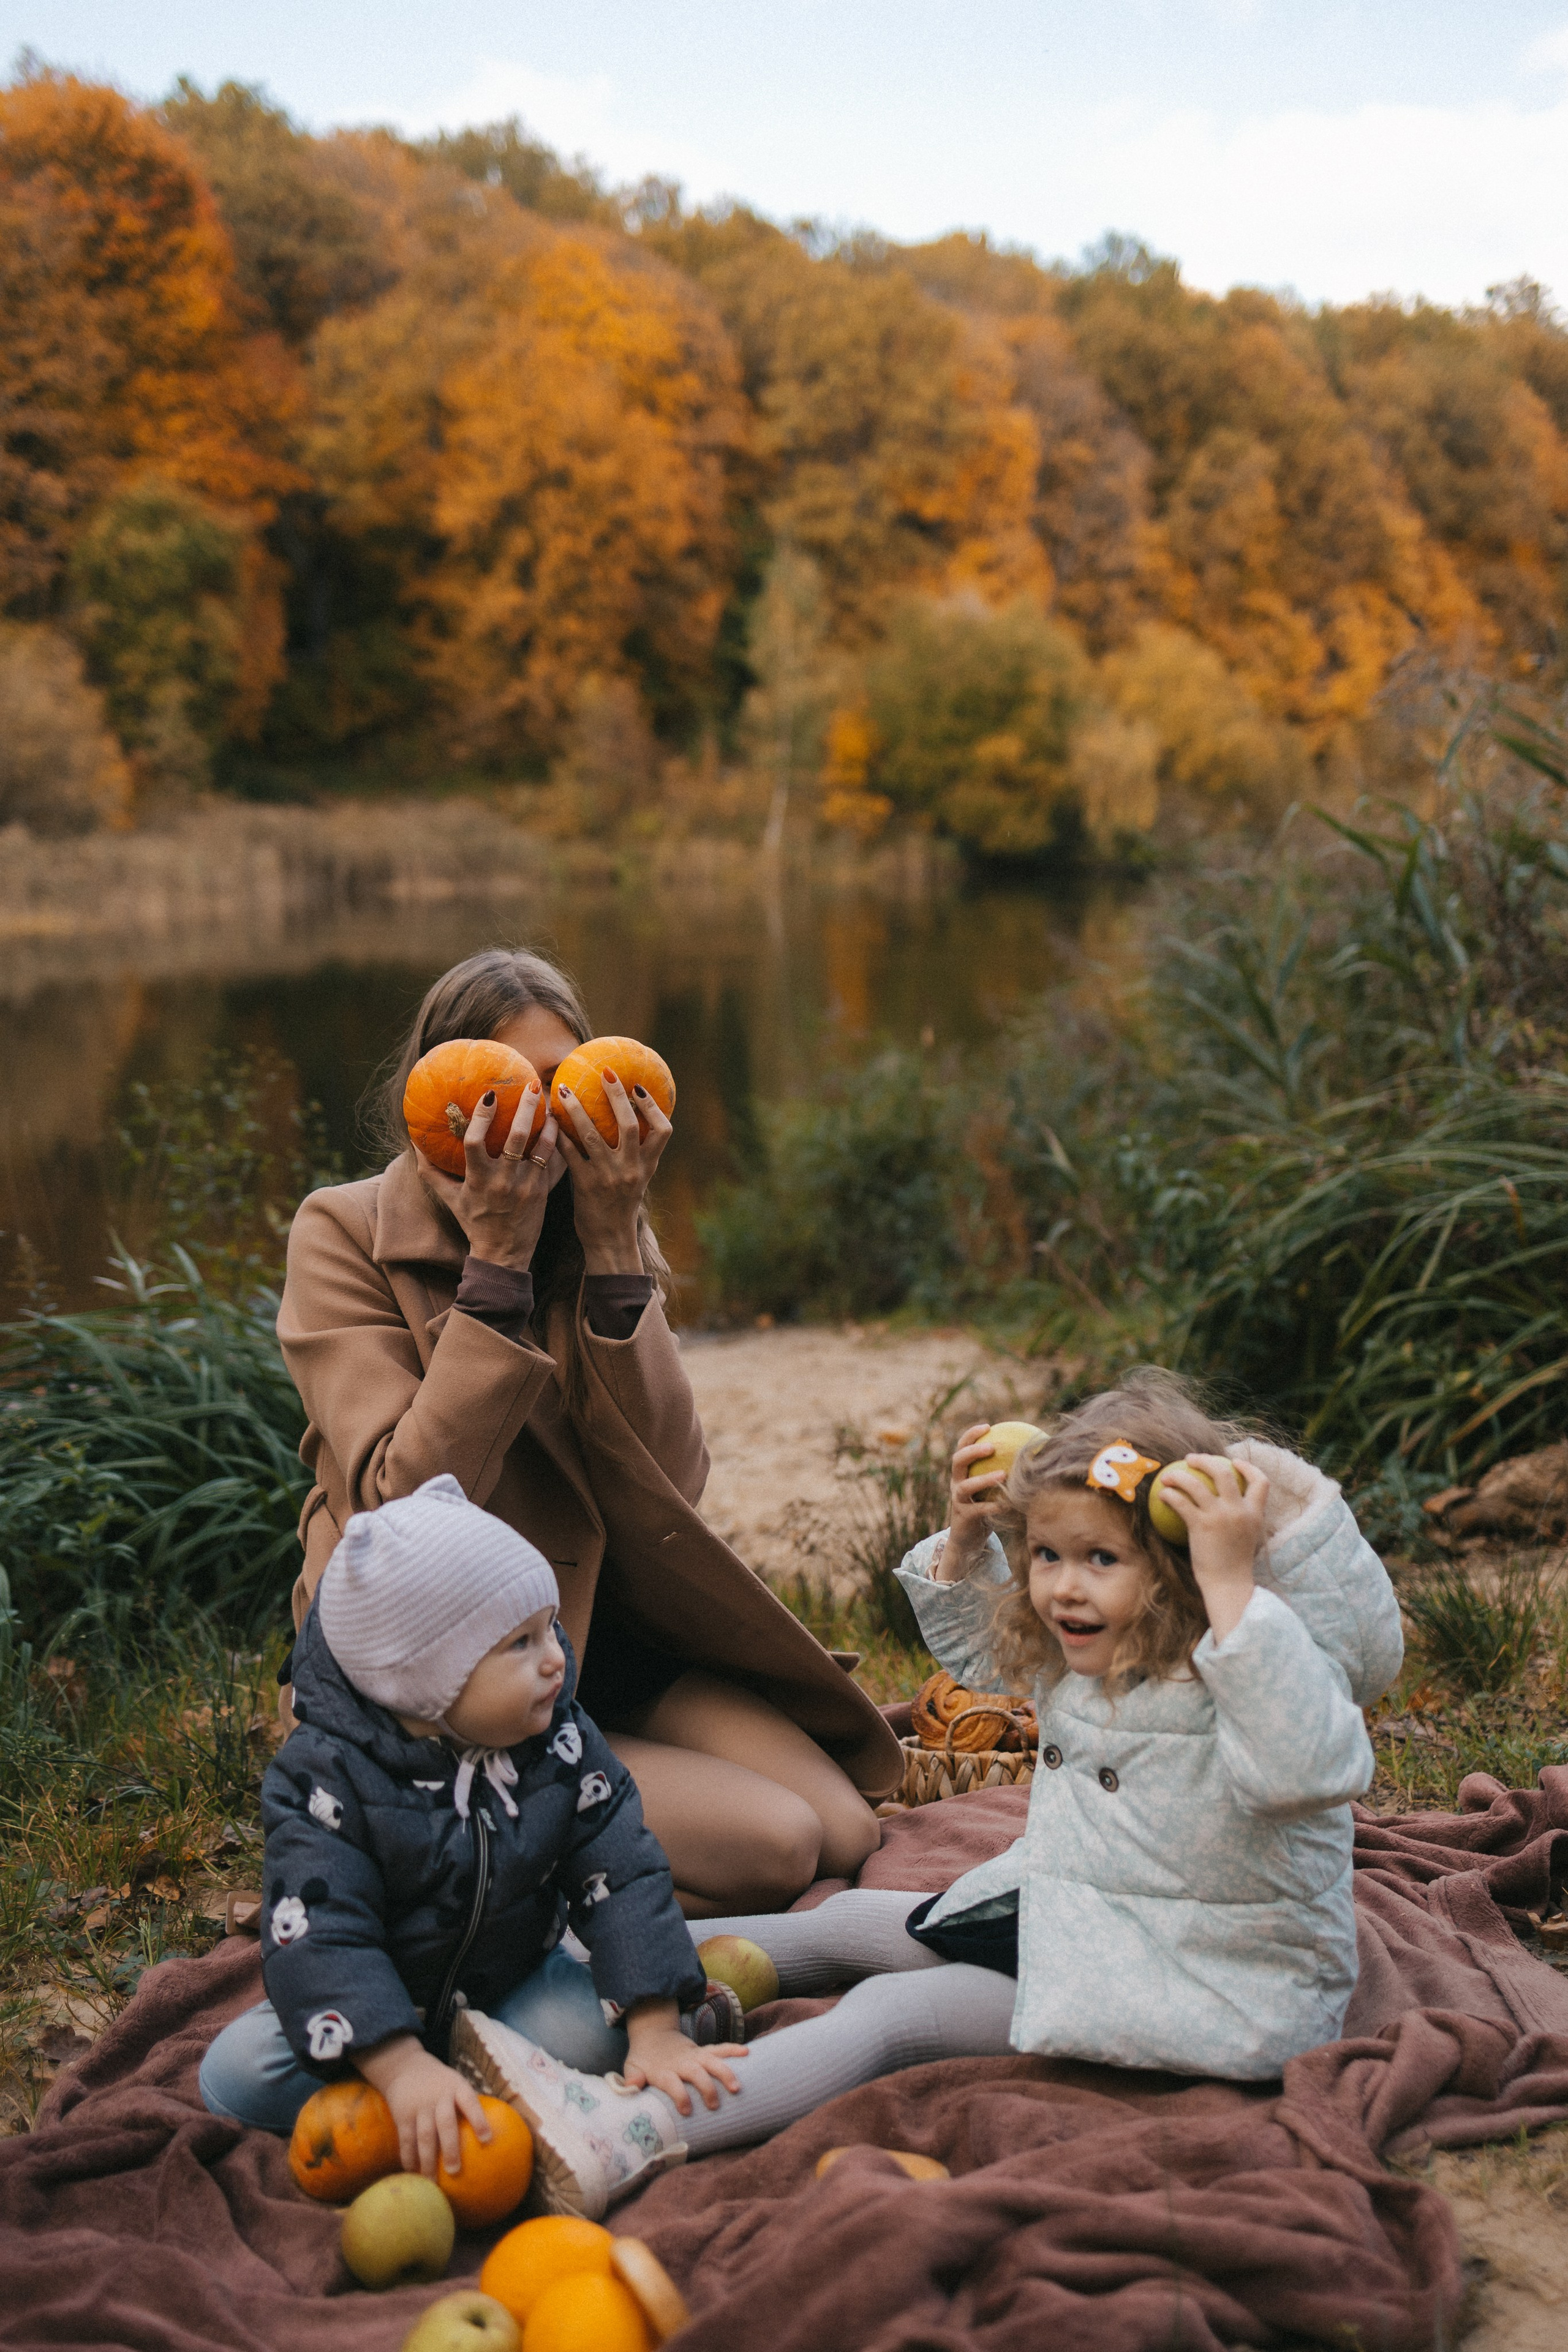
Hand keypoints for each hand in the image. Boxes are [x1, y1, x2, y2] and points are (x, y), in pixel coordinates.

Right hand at [355, 2034, 491, 2177]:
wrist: (404, 2067)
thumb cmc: (440, 2082)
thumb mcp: (455, 2083)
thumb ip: (468, 2104)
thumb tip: (493, 2133)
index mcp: (456, 2087)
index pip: (470, 2102)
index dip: (478, 2119)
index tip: (487, 2139)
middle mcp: (438, 2097)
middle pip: (445, 2124)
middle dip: (451, 2148)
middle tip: (455, 2171)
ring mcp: (420, 2106)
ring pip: (424, 2136)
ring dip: (428, 2161)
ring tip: (432, 2182)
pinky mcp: (402, 2115)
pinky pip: (406, 2139)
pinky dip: (409, 2157)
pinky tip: (413, 2172)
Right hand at [413, 1084, 561, 1272]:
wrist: (503, 1254)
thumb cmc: (473, 1222)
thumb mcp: (449, 1198)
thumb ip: (430, 1171)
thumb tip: (413, 1143)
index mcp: (477, 1180)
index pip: (475, 1142)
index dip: (481, 1117)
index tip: (488, 1095)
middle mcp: (503, 1181)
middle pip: (515, 1137)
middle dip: (524, 1108)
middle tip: (530, 1085)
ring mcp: (526, 1186)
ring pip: (542, 1146)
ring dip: (547, 1122)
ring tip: (550, 1101)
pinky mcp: (543, 1191)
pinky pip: (554, 1161)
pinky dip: (556, 1141)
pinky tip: (559, 1125)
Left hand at [554, 1069, 671, 1274]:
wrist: (610, 1241)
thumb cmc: (621, 1206)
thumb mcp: (638, 1179)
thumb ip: (635, 1153)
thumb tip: (628, 1119)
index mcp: (648, 1166)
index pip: (663, 1131)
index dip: (653, 1107)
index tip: (639, 1087)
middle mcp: (631, 1169)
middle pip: (629, 1125)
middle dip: (617, 1096)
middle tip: (604, 1072)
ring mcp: (608, 1177)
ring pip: (592, 1134)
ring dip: (576, 1109)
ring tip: (561, 1090)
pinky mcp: (585, 1185)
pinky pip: (569, 1154)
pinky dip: (558, 1135)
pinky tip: (547, 1121)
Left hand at [622, 2000, 744, 2115]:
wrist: (653, 2035)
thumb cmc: (644, 2060)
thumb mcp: (632, 2067)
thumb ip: (632, 2078)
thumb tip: (631, 2087)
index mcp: (663, 2070)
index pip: (672, 2083)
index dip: (679, 2095)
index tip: (686, 2110)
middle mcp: (682, 2062)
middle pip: (696, 2073)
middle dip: (706, 2087)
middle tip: (715, 2105)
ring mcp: (695, 2056)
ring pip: (712, 2061)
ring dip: (725, 2072)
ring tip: (737, 2087)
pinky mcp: (703, 2052)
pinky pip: (720, 2049)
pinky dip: (733, 2049)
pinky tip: (747, 2052)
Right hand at [933, 1424, 1008, 1582]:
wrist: (969, 1537)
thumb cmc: (985, 1505)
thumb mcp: (990, 1487)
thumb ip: (1001, 1469)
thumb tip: (1031, 1450)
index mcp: (962, 1472)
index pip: (961, 1447)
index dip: (971, 1434)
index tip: (988, 1426)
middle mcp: (956, 1483)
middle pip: (958, 1461)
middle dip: (972, 1451)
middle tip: (991, 1447)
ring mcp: (958, 1500)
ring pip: (966, 1486)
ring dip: (984, 1479)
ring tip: (1003, 1474)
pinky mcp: (965, 1517)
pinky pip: (979, 1509)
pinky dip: (994, 1506)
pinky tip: (1010, 1503)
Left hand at [1157, 1453, 1268, 1643]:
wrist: (1228, 1586)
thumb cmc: (1233, 1567)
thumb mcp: (1245, 1539)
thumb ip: (1240, 1521)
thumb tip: (1224, 1506)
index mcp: (1256, 1514)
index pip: (1261, 1482)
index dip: (1248, 1467)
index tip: (1234, 1461)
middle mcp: (1240, 1510)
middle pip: (1223, 1472)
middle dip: (1205, 1460)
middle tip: (1190, 1459)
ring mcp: (1221, 1516)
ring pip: (1197, 1483)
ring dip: (1179, 1475)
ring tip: (1169, 1475)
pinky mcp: (1202, 1525)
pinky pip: (1181, 1501)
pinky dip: (1170, 1494)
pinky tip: (1162, 1495)